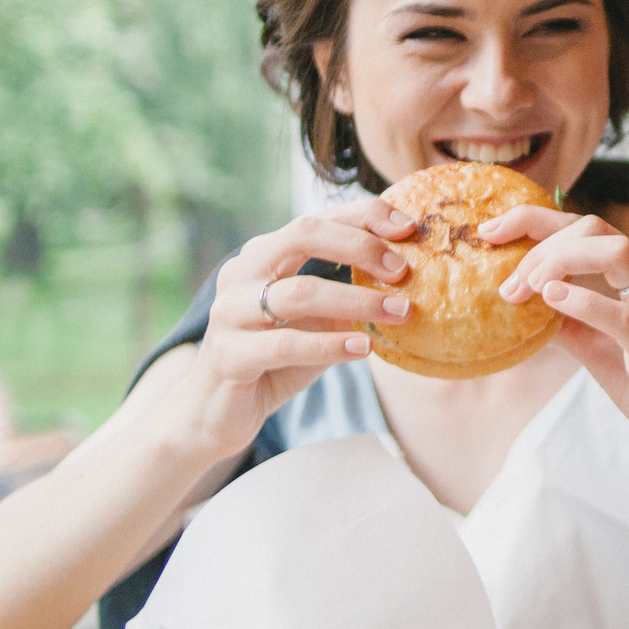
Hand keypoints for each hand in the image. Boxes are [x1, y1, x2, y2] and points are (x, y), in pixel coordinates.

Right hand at [177, 198, 414, 460]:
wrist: (217, 411)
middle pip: (304, 235)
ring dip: (357, 300)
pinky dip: (330, 345)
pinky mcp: (228, 354)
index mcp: (264, 254)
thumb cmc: (276, 358)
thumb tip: (410, 276)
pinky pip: (285, 344)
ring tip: (400, 312)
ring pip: (299, 292)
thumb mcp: (319, 320)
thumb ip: (349, 294)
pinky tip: (363, 348)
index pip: (318, 218)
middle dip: (360, 246)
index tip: (409, 228)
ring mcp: (229, 311)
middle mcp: (242, 272)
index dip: (365, 217)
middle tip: (403, 270)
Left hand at [488, 207, 628, 484]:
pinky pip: (623, 316)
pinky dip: (583, 301)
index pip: (588, 227)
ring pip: (616, 254)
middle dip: (541, 246)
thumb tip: (517, 301)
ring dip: (558, 262)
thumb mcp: (599, 347)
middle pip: (597, 230)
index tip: (489, 232)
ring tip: (526, 289)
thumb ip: (566, 320)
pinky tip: (551, 301)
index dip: (533, 220)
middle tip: (507, 284)